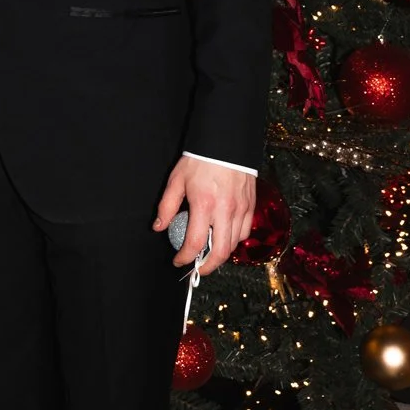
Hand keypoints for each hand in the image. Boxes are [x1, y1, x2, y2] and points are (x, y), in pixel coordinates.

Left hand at [153, 155, 255, 273]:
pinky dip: (235, 240)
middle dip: (208, 267)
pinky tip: (224, 236)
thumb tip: (159, 226)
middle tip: (198, 268)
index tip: (178, 260)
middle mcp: (225, 210)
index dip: (185, 257)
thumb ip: (166, 206)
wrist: (225, 142)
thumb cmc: (200, 159)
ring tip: (209, 253)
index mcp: (204, 205)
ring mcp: (240, 209)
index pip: (195, 243)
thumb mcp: (176, 180)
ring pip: (234, 244)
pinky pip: (244, 231)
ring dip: (221, 254)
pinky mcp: (250, 205)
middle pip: (220, 252)